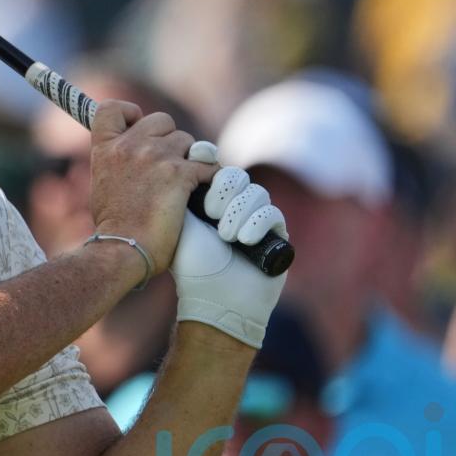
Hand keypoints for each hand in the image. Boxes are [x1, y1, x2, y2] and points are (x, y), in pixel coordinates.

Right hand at [88, 102, 216, 273]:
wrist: (122, 249)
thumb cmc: (114, 226)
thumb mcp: (103, 183)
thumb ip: (117, 161)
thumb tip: (133, 157)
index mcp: (105, 148)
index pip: (113, 108)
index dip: (131, 112)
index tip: (138, 126)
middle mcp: (129, 146)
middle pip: (162, 120)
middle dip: (170, 139)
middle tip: (170, 164)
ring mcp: (155, 157)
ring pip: (189, 141)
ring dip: (191, 159)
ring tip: (187, 184)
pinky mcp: (179, 174)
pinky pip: (208, 164)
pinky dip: (210, 178)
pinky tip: (205, 193)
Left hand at [169, 162, 287, 348]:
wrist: (214, 298)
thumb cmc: (192, 265)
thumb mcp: (179, 225)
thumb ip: (180, 193)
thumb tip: (180, 161)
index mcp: (209, 201)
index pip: (214, 167)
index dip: (208, 159)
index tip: (199, 157)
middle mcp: (233, 206)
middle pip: (236, 176)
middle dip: (224, 191)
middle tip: (211, 214)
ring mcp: (256, 218)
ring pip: (256, 193)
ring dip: (238, 212)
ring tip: (226, 237)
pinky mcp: (276, 234)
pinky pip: (272, 213)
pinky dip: (257, 224)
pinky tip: (244, 240)